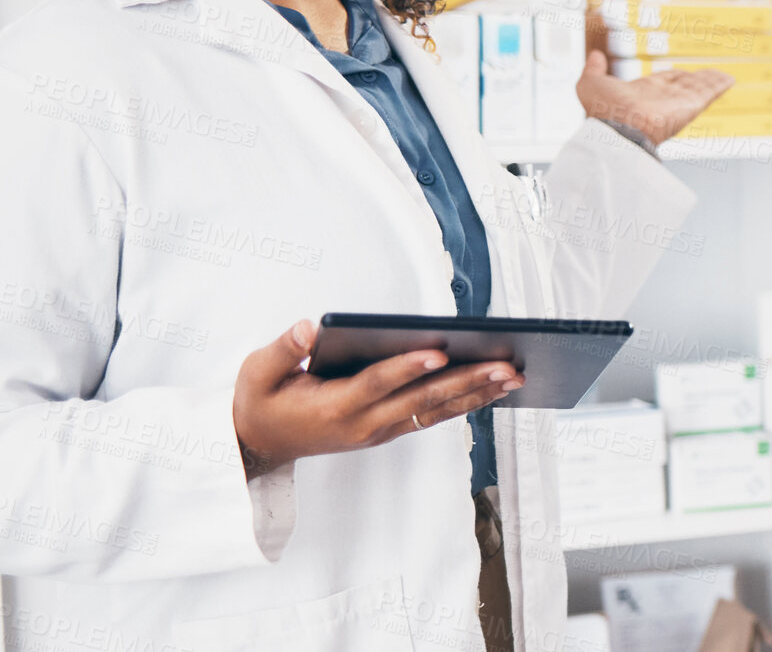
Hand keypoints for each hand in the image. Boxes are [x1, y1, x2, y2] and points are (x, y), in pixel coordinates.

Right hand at [232, 319, 524, 479]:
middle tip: (506, 365)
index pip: (377, 385)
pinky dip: (463, 402)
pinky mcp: (386, 430)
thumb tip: (308, 328)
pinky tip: (491, 388)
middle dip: (466, 381)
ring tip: (514, 376)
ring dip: (477, 394)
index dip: (407, 368)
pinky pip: (431, 416)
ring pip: (435, 411)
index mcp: (333, 408)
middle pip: (421, 401)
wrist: (258, 444)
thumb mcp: (257, 372)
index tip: (439, 351)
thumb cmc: (260, 401)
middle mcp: (363, 425)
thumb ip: (284, 350)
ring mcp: (378, 431)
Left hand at [575, 49, 734, 146]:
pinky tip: (730, 79)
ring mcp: (678, 102)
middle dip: (696, 79)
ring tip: (724, 75)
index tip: (681, 72)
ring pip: (699, 88)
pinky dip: (720, 85)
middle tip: (708, 74)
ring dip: (711, 80)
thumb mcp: (590, 84)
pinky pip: (709, 92)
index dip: (673, 76)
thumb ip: (593, 69)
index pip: (663, 82)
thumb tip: (594, 55)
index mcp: (644, 93)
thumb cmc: (603, 110)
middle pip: (685, 85)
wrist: (618, 129)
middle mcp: (663, 99)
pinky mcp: (691, 105)